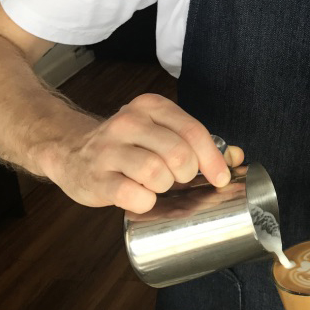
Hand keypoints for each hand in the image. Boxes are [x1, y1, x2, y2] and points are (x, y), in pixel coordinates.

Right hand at [39, 93, 243, 213]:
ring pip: (156, 173)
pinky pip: (131, 194)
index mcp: (151, 107)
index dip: (212, 159)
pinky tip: (139, 197)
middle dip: (187, 174)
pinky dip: (144, 202)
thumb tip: (237, 157)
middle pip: (178, 154)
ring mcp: (109, 149)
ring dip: (164, 187)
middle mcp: (129, 122)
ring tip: (156, 185)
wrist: (72, 151)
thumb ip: (199, 143)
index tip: (221, 178)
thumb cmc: (129, 145)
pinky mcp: (95, 177)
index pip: (193, 131)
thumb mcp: (162, 133)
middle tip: (178, 179)